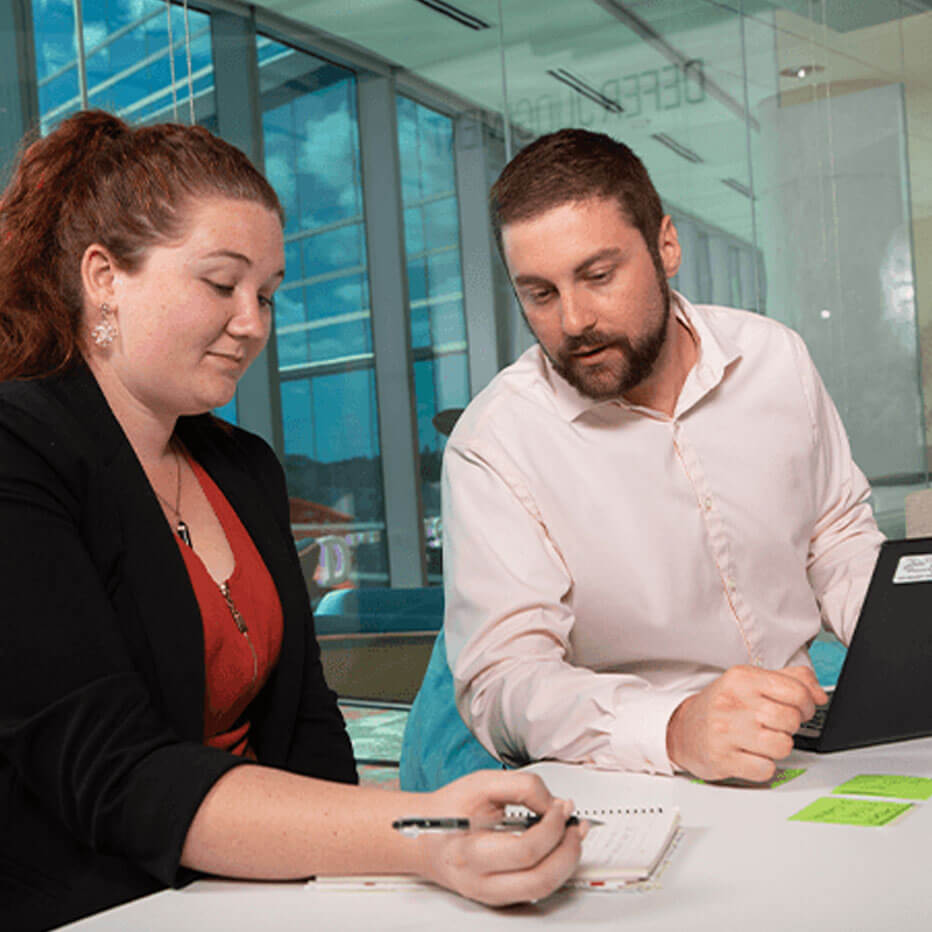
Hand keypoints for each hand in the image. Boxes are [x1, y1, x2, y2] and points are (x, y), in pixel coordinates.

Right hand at [413, 770, 585, 905]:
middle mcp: (481, 882)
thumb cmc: (449, 809)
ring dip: (567, 862)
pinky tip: (559, 848)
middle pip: (540, 878)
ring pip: (543, 890)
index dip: (552, 827)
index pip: (525, 849)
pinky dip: (556, 868)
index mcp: (471, 852)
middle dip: (568, 850)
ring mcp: (492, 896)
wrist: (424, 838)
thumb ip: (522, 787)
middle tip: (575, 825)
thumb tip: (556, 805)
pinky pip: (537, 890)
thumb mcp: (481, 783)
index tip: (561, 808)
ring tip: (573, 835)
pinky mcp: (501, 898)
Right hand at [666, 665, 827, 782]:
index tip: (799, 709)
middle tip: (775, 726)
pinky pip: (766, 769)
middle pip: (791, 720)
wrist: (682, 729)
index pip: (796, 690)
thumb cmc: (721, 706)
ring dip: (778, 748)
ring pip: (782, 746)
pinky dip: (763, 766)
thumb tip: (819, 694)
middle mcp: (732, 702)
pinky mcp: (723, 759)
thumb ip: (789, 679)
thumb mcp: (750, 682)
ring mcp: (726, 731)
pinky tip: (750, 755)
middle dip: (790, 727)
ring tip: (762, 741)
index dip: (807, 704)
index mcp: (742, 678)